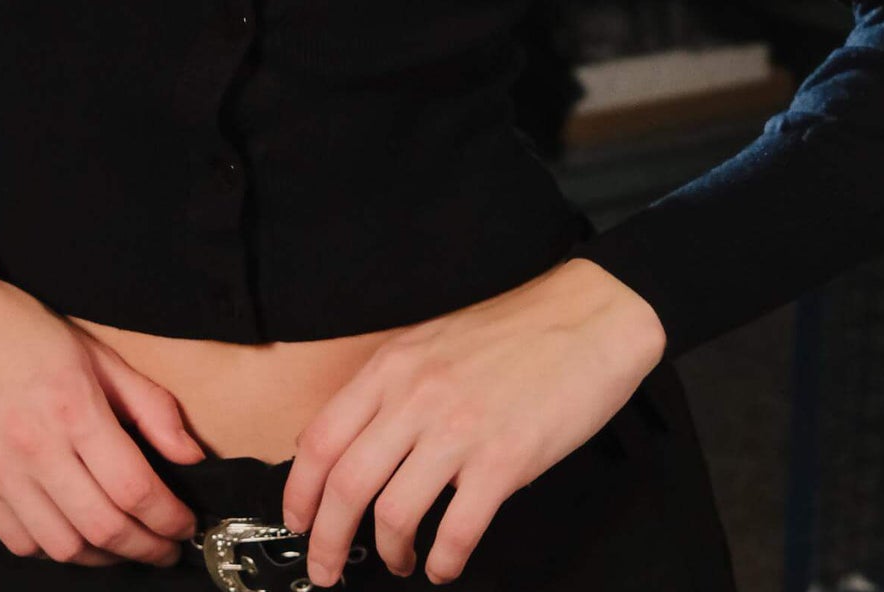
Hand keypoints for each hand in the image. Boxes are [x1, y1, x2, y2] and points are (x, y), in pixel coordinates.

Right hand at [0, 232, 208, 567]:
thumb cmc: (21, 331)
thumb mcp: (97, 352)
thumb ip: (150, 406)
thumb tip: (189, 456)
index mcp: (72, 406)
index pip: (134, 488)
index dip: (169, 518)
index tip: (183, 524)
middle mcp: (33, 446)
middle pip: (104, 528)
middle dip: (146, 548)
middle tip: (163, 546)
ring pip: (63, 548)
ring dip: (103, 555)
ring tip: (123, 543)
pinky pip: (21, 543)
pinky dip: (54, 549)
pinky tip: (72, 530)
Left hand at [278, 256, 666, 584]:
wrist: (586, 317)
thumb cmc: (513, 331)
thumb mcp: (431, 343)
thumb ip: (388, 386)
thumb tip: (347, 438)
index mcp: (393, 367)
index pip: (321, 438)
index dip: (299, 491)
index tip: (297, 523)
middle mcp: (417, 396)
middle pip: (346, 483)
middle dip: (327, 539)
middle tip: (326, 569)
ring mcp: (460, 429)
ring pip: (394, 511)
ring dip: (389, 552)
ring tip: (399, 561)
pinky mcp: (507, 459)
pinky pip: (458, 529)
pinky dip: (444, 560)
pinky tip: (445, 565)